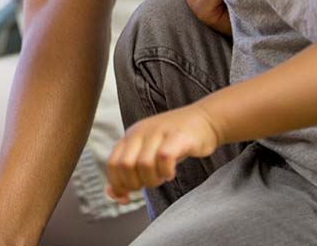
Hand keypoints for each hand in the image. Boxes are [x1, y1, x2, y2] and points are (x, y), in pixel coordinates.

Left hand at [105, 104, 219, 202]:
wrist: (204, 120)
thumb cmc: (174, 142)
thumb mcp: (147, 152)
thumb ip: (130, 170)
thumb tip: (112, 195)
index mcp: (130, 136)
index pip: (112, 164)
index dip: (117, 185)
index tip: (128, 197)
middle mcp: (140, 132)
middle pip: (125, 166)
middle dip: (136, 183)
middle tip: (151, 182)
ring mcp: (158, 132)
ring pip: (144, 164)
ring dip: (153, 179)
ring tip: (163, 177)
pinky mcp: (177, 136)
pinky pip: (164, 157)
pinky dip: (166, 171)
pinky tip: (171, 173)